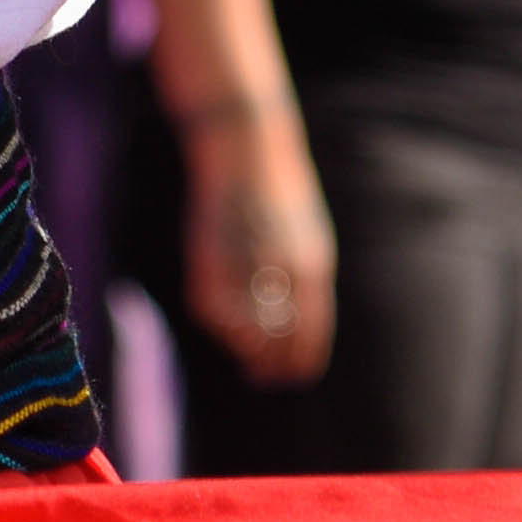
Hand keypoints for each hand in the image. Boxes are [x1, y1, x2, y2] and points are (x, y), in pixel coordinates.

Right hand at [179, 96, 337, 381]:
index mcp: (313, 264)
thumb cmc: (280, 191)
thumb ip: (303, 279)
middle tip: (262, 376)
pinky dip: (218, 322)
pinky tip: (224, 327)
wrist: (247, 144)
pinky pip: (211, 306)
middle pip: (277, 338)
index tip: (293, 376)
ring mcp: (244, 262)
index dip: (301, 360)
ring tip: (246, 356)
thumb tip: (291, 327)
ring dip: (244, 346)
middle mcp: (281, 269)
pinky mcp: (209, 254)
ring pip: (243, 327)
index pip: (310, 332)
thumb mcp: (305, 235)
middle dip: (270, 363)